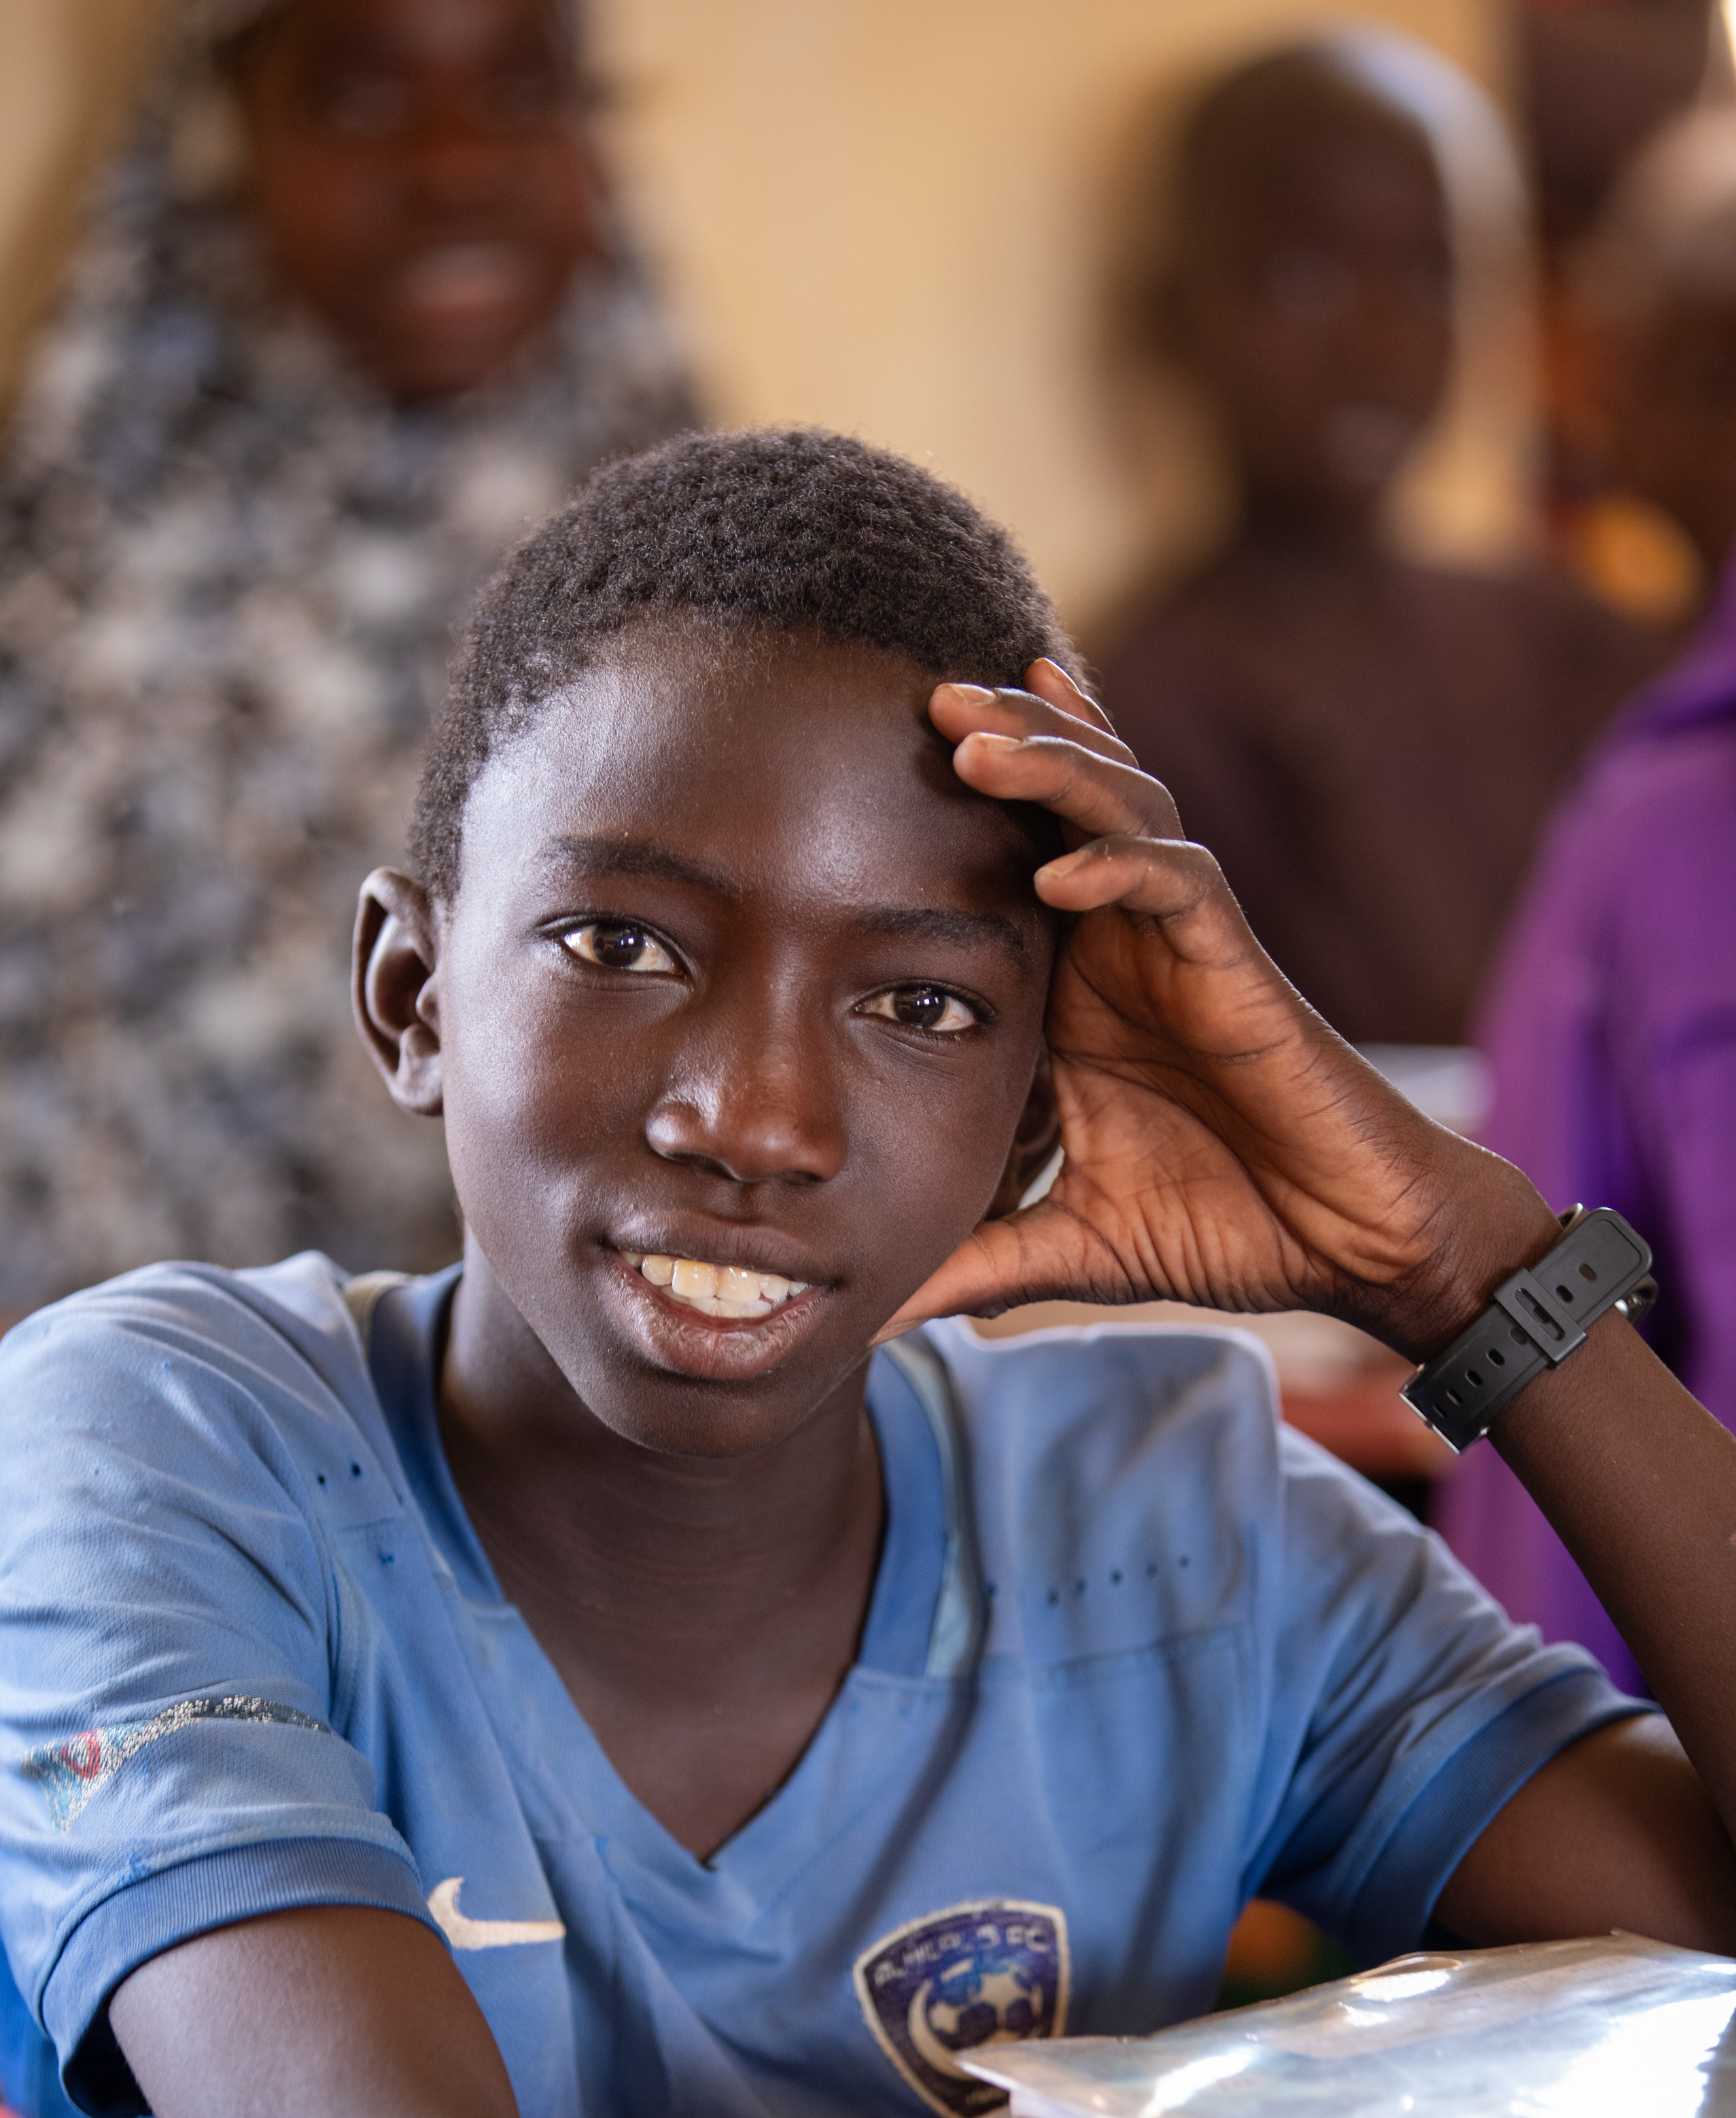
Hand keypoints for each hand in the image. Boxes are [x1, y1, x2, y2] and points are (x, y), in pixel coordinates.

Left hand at [883, 662, 1552, 1360]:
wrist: (1352, 1247)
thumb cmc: (1233, 1230)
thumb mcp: (1073, 1248)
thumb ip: (978, 1262)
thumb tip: (877, 1314)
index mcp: (1084, 993)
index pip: (1017, 864)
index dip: (967, 804)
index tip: (876, 759)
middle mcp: (1130, 951)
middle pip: (1066, 807)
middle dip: (1004, 742)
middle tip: (923, 693)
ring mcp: (1187, 950)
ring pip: (1124, 815)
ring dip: (1055, 770)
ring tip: (977, 736)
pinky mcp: (1241, 969)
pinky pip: (1181, 887)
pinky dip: (1122, 868)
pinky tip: (1063, 866)